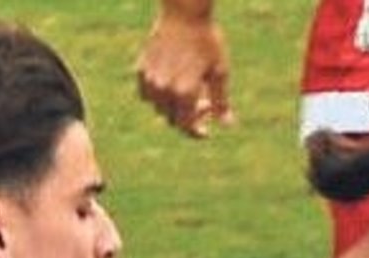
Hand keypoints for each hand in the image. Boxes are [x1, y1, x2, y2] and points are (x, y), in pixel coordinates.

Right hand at [135, 12, 232, 137]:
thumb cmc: (207, 41)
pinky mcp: (141, 69)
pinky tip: (171, 84)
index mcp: (184, 92)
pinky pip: (146, 93)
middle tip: (204, 104)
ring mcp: (150, 80)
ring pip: (158, 107)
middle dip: (188, 117)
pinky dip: (157, 95)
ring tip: (188, 92)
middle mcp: (164, 89)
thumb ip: (221, 101)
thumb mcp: (220, 72)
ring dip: (172, 107)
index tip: (205, 132)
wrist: (184, 14)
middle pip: (172, 119)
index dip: (197, 132)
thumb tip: (227, 124)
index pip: (186, 125)